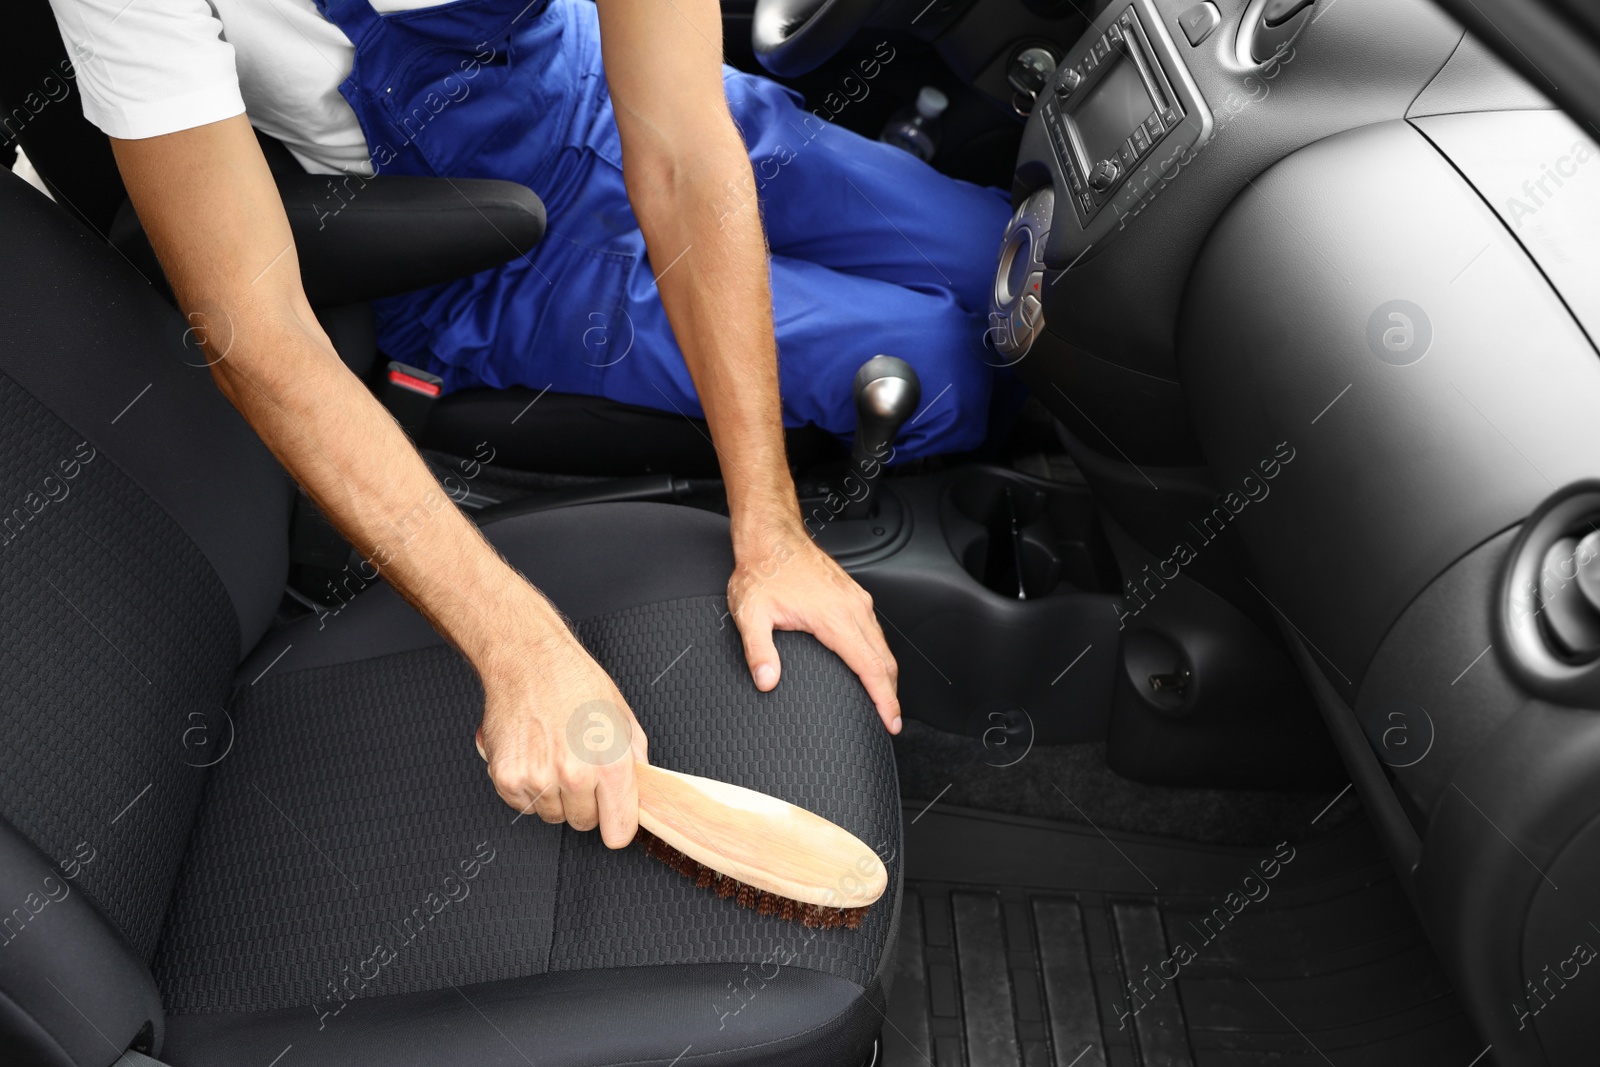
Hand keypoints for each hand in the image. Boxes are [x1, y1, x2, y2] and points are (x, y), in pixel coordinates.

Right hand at [474, 600, 648, 847]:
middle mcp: (575, 775)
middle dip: (583, 802)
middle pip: (583, 823)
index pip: (619, 832)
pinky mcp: (508, 778)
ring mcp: (539, 779)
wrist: (529, 661)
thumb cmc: (575, 682)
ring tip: (553, 755)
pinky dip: (527, 788)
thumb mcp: (622, 718)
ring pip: (552, 815)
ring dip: (554, 794)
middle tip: (577, 767)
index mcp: (611, 763)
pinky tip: (533, 756)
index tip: (613, 819)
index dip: (616, 825)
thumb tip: (642, 792)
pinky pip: (524, 805)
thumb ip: (636, 761)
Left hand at [728, 521, 900, 732]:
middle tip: (890, 722)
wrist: (771, 536)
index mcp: (835, 617)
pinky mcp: (853, 593)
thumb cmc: (762, 570)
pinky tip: (871, 663)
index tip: (891, 722)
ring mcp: (856, 599)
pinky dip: (879, 653)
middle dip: (891, 694)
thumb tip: (767, 681)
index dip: (884, 700)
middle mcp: (852, 608)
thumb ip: (759, 651)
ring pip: (883, 644)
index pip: (871, 668)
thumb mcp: (751, 613)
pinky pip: (875, 629)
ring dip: (886, 674)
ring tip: (883, 699)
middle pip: (885, 660)